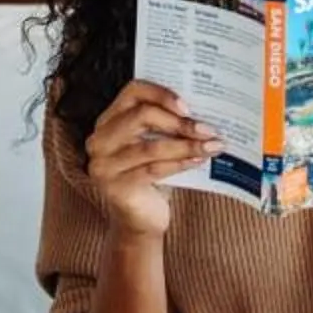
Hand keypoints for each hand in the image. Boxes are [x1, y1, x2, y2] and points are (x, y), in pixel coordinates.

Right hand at [84, 80, 219, 239]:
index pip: (132, 92)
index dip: (161, 94)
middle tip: (207, 129)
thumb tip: (201, 111)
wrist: (140, 220)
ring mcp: (104, 165)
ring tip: (212, 145)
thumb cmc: (150, 177)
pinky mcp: (116, 187)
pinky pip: (154, 169)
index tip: (188, 106)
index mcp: (107, 121)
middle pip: (141, 116)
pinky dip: (180, 163)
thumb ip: (165, 125)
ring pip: (151, 146)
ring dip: (187, 144)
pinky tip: (199, 160)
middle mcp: (99, 140)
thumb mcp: (154, 144)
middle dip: (179, 122)